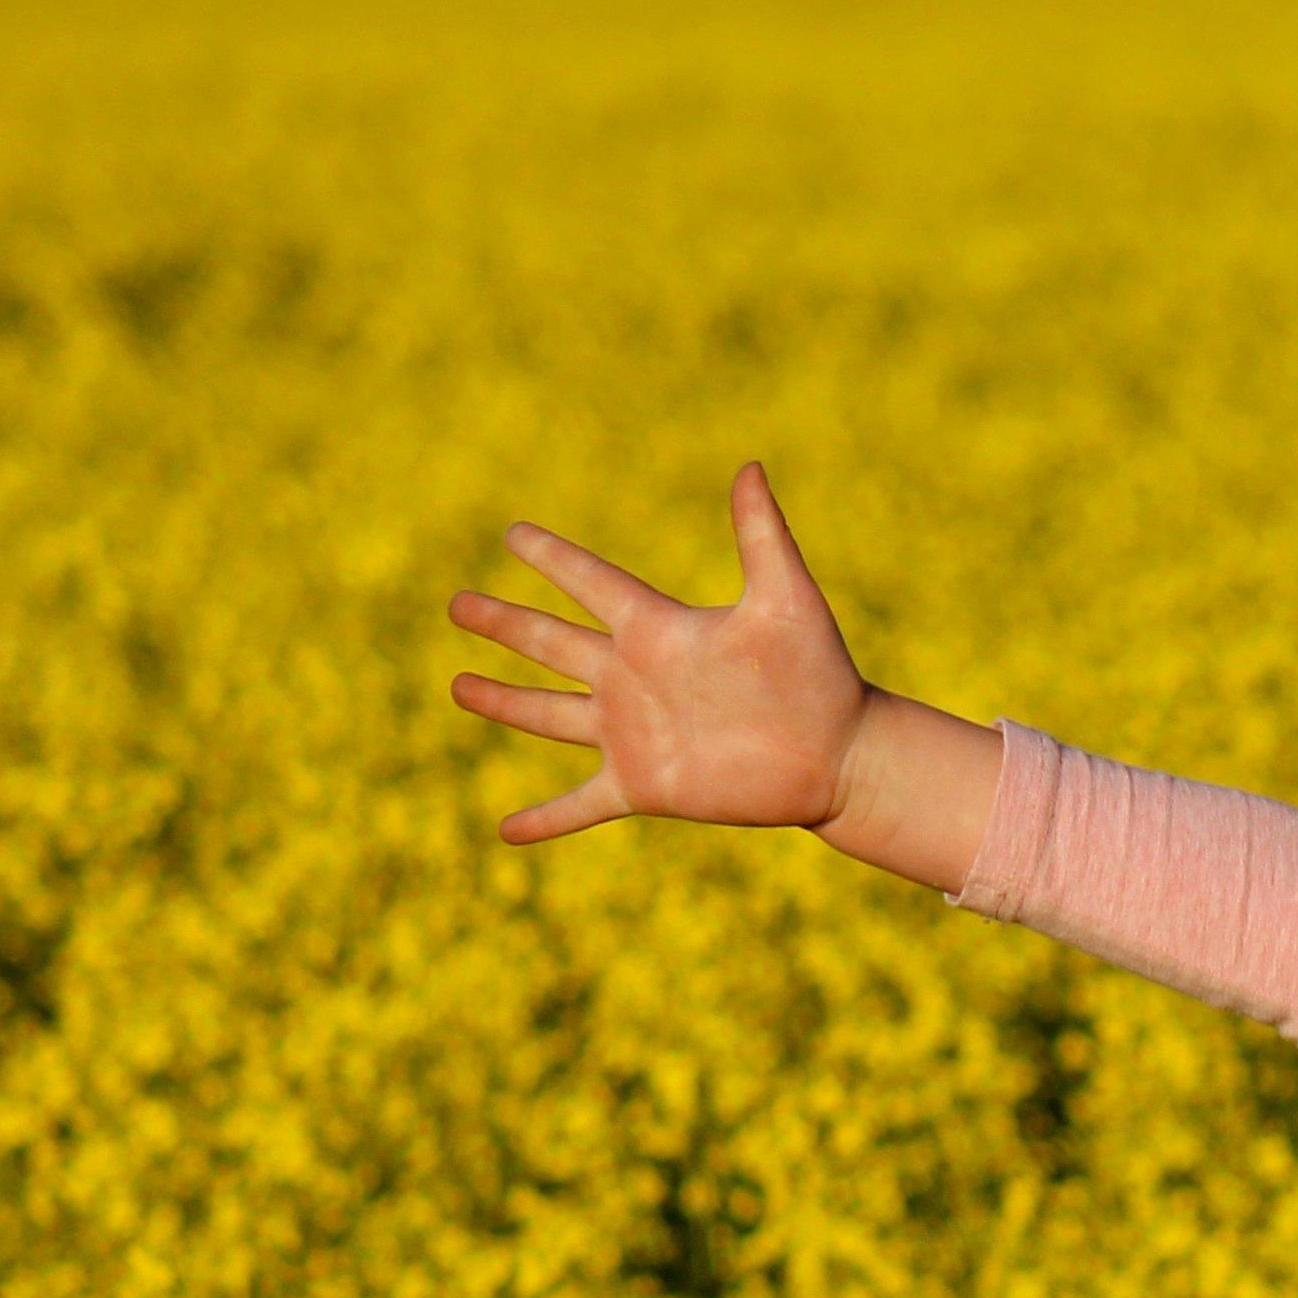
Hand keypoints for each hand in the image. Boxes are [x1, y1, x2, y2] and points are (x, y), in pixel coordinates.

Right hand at [448, 464, 998, 884]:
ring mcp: (634, 733)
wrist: (840, 755)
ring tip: (457, 687)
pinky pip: (580, 804)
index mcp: (659, 630)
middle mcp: (635, 677)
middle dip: (504, 623)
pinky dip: (544, 819)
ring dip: (503, 702)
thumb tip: (749, 465)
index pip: (590, 583)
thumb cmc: (820, 675)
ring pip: (549, 715)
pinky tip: (507, 832)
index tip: (513, 533)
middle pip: (551, 643)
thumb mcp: (786, 600)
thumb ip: (761, 535)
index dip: (551, 558)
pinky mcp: (644, 786)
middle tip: (457, 603)